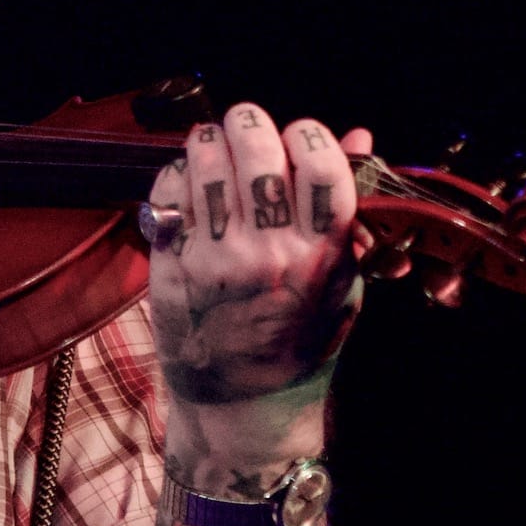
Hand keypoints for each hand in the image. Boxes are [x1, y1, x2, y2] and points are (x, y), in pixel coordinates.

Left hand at [146, 102, 366, 408]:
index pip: (321, 166)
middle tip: (245, 123)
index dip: (308, 135)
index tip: (298, 136)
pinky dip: (175, 174)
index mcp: (320, 253)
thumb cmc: (299, 340)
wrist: (244, 403)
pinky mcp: (171, 267)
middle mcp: (267, 252)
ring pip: (207, 166)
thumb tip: (358, 137)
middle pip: (258, 155)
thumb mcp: (340, 281)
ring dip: (208, 141)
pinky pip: (167, 196)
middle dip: (249, 124)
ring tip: (212, 143)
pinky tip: (185, 179)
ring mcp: (214, 259)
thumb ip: (347, 210)